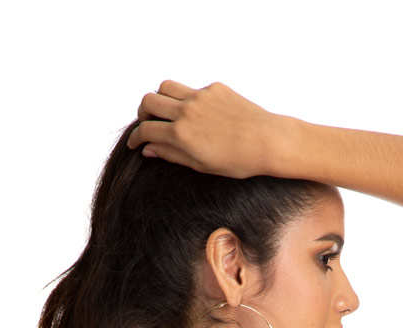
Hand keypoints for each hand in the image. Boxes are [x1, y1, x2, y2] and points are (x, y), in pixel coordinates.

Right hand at [126, 79, 288, 178]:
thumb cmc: (237, 161)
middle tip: (147, 123)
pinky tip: (199, 114)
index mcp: (181, 134)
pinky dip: (188, 99)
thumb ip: (172, 154)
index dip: (135, 138)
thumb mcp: (200, 165)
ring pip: (166, 86)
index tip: (135, 143)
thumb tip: (149, 148)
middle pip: (149, 101)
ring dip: (160, 98)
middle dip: (143, 113)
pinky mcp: (215, 88)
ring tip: (166, 111)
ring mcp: (201, 96)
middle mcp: (187, 111)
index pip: (146, 130)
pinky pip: (193, 89)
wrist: (267, 141)